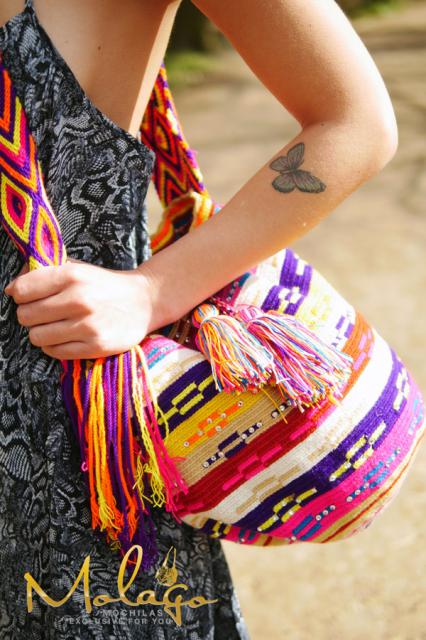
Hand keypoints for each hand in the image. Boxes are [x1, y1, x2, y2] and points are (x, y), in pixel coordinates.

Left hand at [3, 258, 153, 359]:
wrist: (144, 302)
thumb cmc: (104, 284)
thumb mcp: (78, 268)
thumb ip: (46, 272)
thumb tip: (12, 287)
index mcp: (72, 275)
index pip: (22, 290)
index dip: (19, 295)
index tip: (28, 297)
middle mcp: (79, 299)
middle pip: (26, 315)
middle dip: (30, 315)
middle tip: (43, 313)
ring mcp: (88, 325)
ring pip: (36, 336)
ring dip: (41, 332)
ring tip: (55, 326)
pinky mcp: (96, 346)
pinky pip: (55, 351)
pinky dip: (54, 346)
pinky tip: (65, 337)